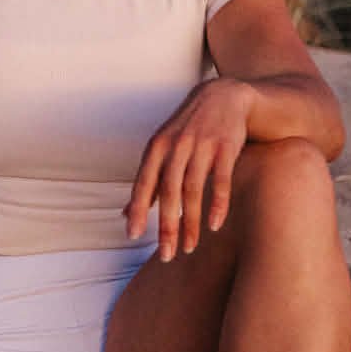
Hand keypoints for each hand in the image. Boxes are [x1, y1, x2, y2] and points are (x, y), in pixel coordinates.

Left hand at [124, 78, 254, 260]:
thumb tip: (124, 214)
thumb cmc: (187, 129)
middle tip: (166, 254)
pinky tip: (214, 225)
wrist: (224, 96)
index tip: (132, 236)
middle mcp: (177, 145)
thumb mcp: (163, 148)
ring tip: (189, 247)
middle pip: (169, 192)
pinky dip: (218, 204)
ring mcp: (202, 145)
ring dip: (191, 222)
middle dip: (167, 226)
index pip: (144, 183)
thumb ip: (147, 182)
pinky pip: (221, 181)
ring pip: (193, 190)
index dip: (137, 209)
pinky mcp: (226, 147)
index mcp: (157, 147)